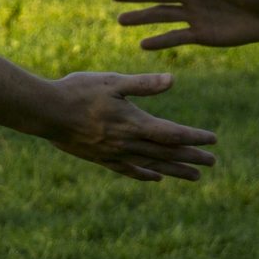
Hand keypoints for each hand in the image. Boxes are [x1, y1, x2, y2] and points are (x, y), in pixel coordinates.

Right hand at [46, 72, 217, 181]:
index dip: (194, 138)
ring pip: (152, 165)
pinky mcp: (101, 158)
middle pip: (167, 153)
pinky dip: (146, 174)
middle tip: (212, 163)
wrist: (45, 112)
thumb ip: (143, 84)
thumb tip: (172, 80)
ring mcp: (114, 153)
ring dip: (175, 170)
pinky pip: (129, 170)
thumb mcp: (113, 81)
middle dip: (191, 158)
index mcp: (134, 122)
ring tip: (195, 177)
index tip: (213, 140)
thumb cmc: (78, 90)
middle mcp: (127, 143)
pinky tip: (156, 178)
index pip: (172, 134)